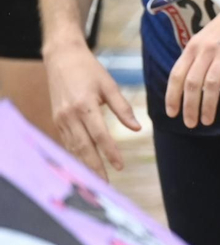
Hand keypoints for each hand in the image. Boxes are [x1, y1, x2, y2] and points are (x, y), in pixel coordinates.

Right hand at [43, 38, 139, 178]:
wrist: (62, 58)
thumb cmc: (90, 70)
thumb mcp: (110, 85)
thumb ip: (123, 108)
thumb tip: (137, 128)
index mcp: (85, 106)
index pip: (100, 135)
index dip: (110, 153)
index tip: (120, 167)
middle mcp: (70, 115)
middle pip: (83, 147)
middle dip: (94, 168)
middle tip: (104, 186)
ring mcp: (60, 119)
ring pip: (73, 147)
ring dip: (84, 165)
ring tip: (95, 181)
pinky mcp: (56, 120)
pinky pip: (67, 142)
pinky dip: (75, 155)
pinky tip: (84, 165)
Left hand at [164, 0, 219, 127]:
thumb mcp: (206, 36)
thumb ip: (197, 56)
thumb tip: (190, 80)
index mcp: (193, 46)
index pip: (176, 75)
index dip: (172, 96)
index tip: (172, 113)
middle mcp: (205, 50)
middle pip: (192, 83)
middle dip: (189, 107)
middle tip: (190, 123)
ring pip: (210, 84)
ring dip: (207, 106)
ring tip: (207, 121)